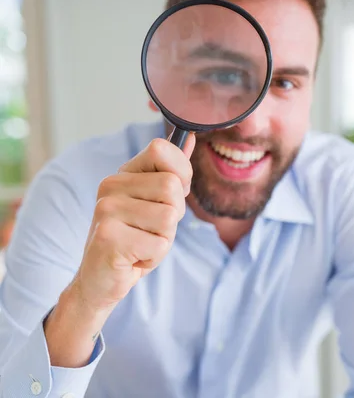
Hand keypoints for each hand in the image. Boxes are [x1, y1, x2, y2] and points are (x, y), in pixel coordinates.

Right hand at [73, 136, 194, 311]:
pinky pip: (159, 244)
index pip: (162, 149)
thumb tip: (189, 138)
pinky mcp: (109, 238)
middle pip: (172, 186)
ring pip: (169, 216)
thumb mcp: (155, 203)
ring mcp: (106, 210)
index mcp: (123, 174)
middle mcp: (110, 186)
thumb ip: (171, 172)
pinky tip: (135, 258)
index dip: (181, 174)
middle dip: (174, 215)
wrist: (100, 279)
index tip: (171, 197)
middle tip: (151, 230)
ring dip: (164, 238)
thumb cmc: (134, 239)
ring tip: (142, 244)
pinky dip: (154, 257)